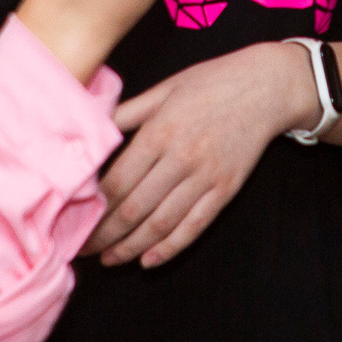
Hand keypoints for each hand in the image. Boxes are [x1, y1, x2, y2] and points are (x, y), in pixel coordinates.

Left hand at [87, 42, 306, 267]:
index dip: (93, 208)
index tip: (75, 221)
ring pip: (161, 224)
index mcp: (159, 132)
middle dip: (104, 235)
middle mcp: (181, 159)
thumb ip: (126, 112)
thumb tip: (92, 128)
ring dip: (132, 247)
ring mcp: (206, 177)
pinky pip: (195, 226)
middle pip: (134, 209)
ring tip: (111, 259)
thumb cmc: (211, 82)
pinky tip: (149, 260)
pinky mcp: (226, 189)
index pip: (117, 182)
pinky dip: (171, 248)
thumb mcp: (164, 88)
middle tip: (83, 250)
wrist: (266, 86)